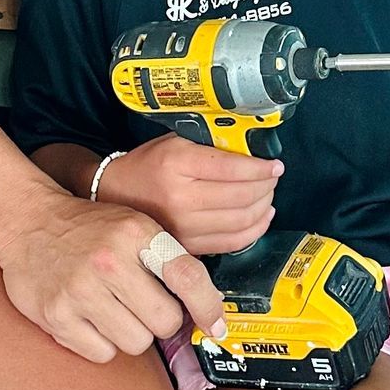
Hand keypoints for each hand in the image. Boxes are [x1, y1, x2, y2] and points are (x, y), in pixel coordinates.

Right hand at [0, 186, 228, 365]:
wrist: (27, 222)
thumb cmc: (90, 231)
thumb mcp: (133, 227)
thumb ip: (168, 260)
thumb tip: (209, 310)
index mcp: (135, 233)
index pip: (187, 276)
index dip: (208, 307)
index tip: (216, 327)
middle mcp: (109, 260)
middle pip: (165, 321)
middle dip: (162, 321)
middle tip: (145, 307)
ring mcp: (80, 290)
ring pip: (136, 343)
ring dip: (132, 333)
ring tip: (114, 310)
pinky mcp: (57, 316)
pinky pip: (103, 353)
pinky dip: (102, 343)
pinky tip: (91, 318)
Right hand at [96, 133, 279, 255]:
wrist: (114, 195)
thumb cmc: (146, 165)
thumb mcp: (175, 142)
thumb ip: (210, 145)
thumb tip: (252, 150)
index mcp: (177, 164)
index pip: (234, 168)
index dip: (262, 168)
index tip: (275, 166)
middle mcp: (181, 198)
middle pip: (242, 197)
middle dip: (267, 187)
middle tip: (272, 178)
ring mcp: (185, 227)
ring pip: (242, 221)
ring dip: (264, 207)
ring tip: (268, 195)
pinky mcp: (188, 246)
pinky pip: (233, 242)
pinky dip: (254, 230)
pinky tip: (260, 217)